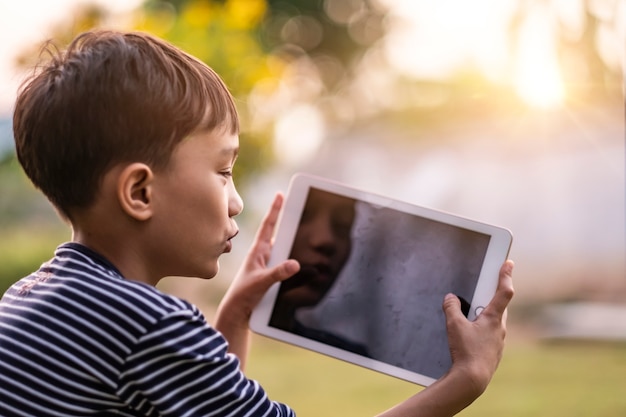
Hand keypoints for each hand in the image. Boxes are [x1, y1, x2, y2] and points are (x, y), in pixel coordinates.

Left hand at [214, 193, 299, 367]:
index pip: (268, 226)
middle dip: (289, 221)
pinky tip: (306, 263)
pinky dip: (295, 261)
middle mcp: (263, 255)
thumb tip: (295, 264)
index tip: (280, 194)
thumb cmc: (243, 295)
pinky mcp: (272, 275)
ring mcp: (268, 265)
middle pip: (279, 234)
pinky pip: (286, 263)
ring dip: (294, 244)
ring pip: (284, 249)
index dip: (275, 210)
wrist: (237, 313)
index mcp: (258, 251)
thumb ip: (277, 274)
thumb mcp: (260, 283)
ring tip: (308, 237)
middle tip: (301, 208)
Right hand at [376, 261, 513, 416]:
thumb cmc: (466, 352)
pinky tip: (469, 336)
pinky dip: (482, 329)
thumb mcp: (454, 325)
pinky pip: (490, 334)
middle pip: (500, 306)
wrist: (472, 380)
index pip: (504, 291)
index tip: (508, 262)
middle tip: (482, 289)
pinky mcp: (493, 351)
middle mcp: (500, 328)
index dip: (505, 275)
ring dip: (485, 315)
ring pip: (495, 321)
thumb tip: (451, 298)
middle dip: (491, 296)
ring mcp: (499, 341)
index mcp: (494, 318)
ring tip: (469, 316)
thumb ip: (452, 308)